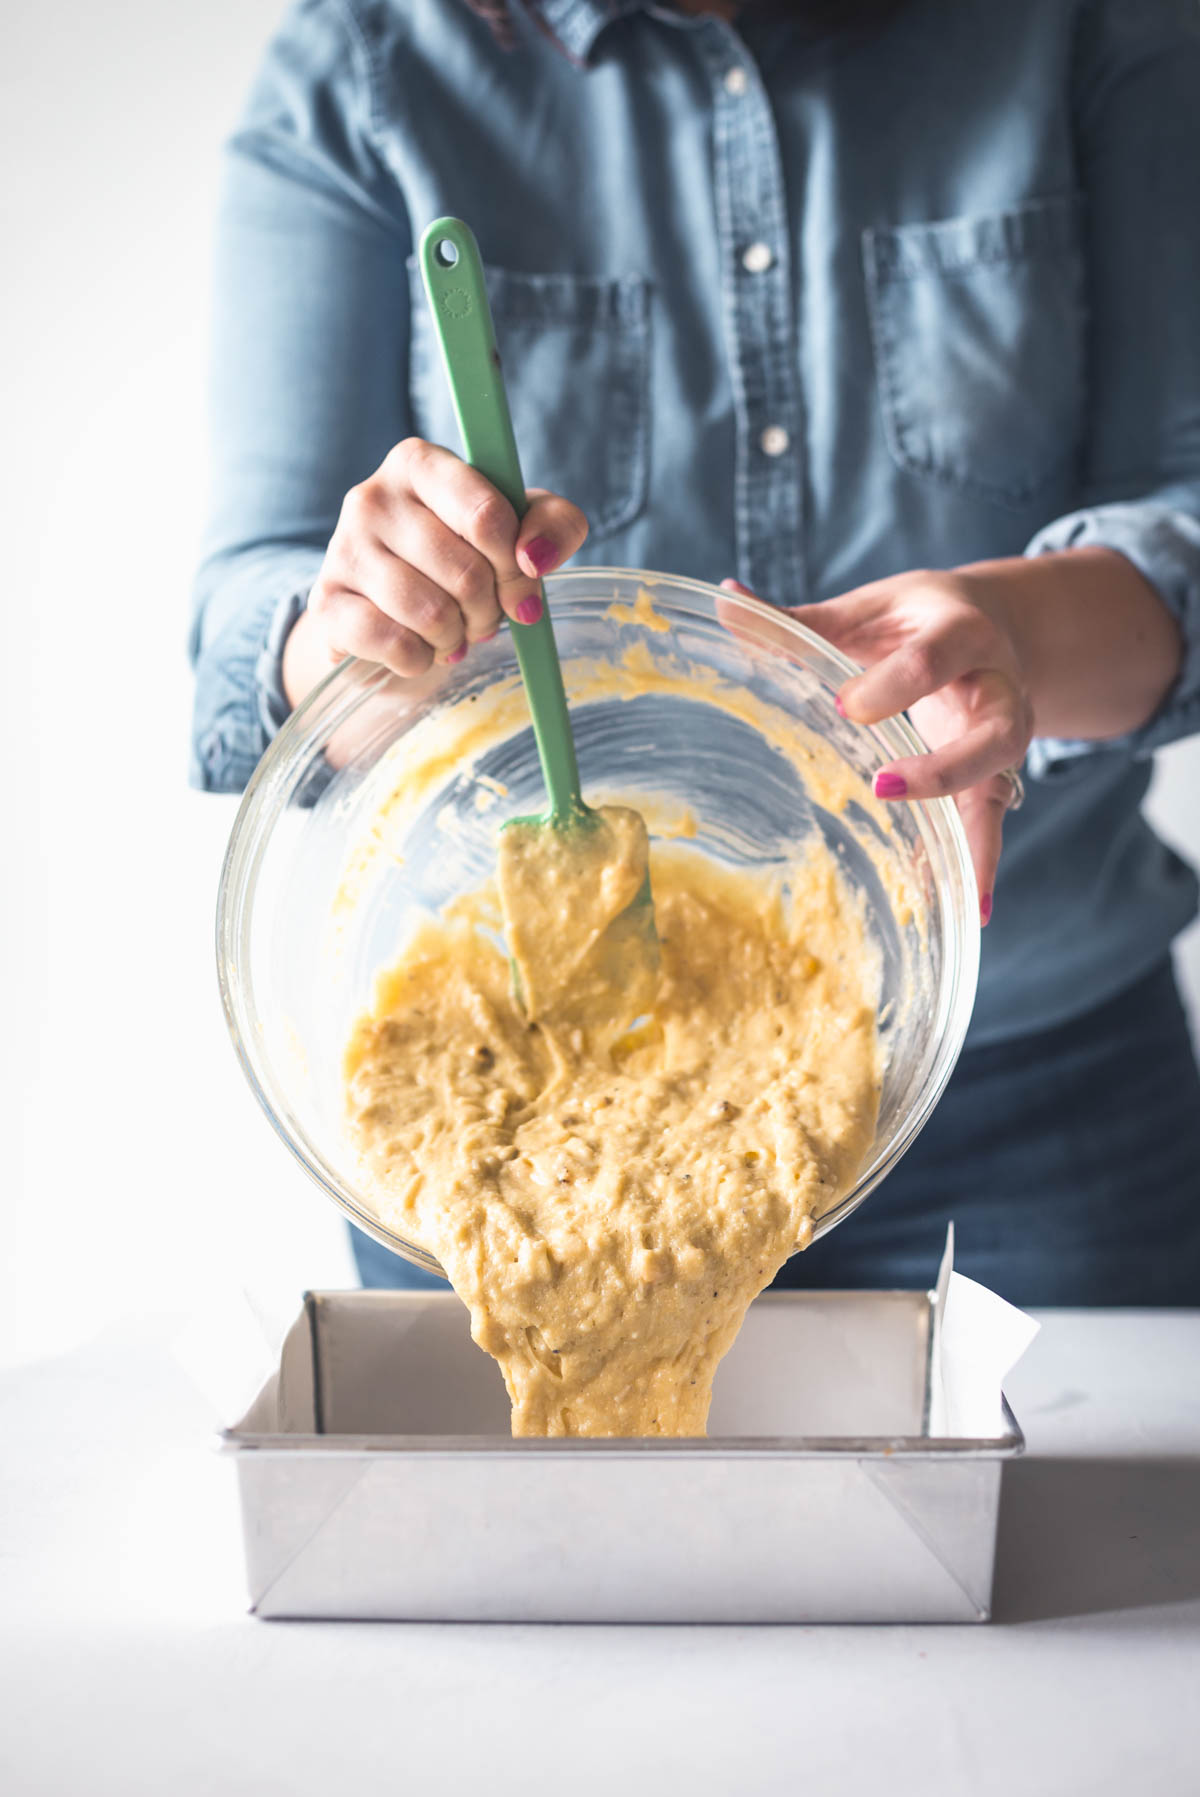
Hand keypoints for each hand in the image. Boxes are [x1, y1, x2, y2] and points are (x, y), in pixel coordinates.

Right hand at [283, 438, 587, 707]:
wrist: (386, 615)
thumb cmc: (461, 562)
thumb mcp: (518, 532)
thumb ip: (553, 525)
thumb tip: (535, 557)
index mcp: (420, 463)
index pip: (486, 516)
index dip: (515, 567)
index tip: (521, 587)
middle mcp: (373, 497)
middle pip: (466, 572)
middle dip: (488, 609)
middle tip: (481, 616)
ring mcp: (342, 549)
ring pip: (432, 613)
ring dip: (456, 638)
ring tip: (450, 632)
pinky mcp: (326, 604)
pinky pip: (396, 645)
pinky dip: (420, 660)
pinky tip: (417, 648)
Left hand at [723, 570, 1033, 922]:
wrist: (996, 626)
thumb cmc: (916, 619)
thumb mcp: (867, 609)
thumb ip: (800, 618)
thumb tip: (725, 600)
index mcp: (961, 634)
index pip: (933, 659)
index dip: (892, 684)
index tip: (845, 707)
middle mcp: (998, 688)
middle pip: (990, 731)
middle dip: (942, 765)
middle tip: (882, 786)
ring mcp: (1002, 737)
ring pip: (996, 783)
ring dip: (970, 833)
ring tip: (952, 886)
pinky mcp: (996, 776)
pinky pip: (991, 822)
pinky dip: (983, 866)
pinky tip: (973, 911)